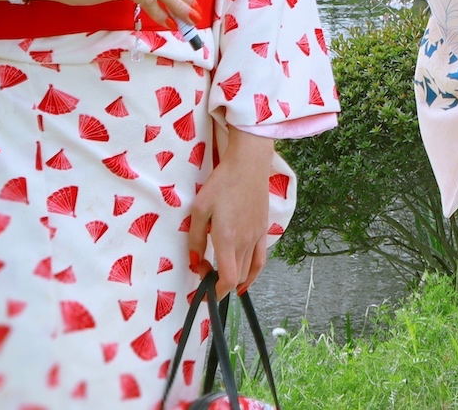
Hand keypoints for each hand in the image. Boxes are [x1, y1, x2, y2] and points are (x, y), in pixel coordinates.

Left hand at [190, 124, 274, 298]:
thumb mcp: (199, 209)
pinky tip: (246, 279)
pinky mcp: (263, 230)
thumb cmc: (221, 183)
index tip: (204, 292)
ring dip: (235, 280)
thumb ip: (195, 238)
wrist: (249, 165)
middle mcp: (244, 242)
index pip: (228, 279)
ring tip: (220, 274)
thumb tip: (195, 262)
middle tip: (204, 271)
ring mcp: (256, 237)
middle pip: (237, 278)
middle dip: (219, 283)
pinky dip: (253, 274)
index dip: (216, 292)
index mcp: (227, 239)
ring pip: (249, 271)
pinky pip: (260, 260)